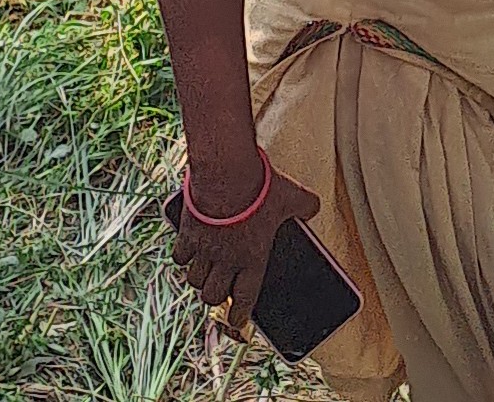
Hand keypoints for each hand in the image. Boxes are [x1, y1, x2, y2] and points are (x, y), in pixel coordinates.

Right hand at [173, 162, 322, 334]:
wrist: (226, 171)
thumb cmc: (262, 186)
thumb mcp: (294, 195)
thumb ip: (306, 207)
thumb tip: (313, 209)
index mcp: (253, 258)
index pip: (244, 298)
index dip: (239, 314)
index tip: (237, 322)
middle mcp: (226, 260)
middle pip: (212, 294)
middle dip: (216, 296)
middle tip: (220, 289)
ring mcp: (204, 248)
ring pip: (194, 279)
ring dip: (200, 278)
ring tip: (206, 272)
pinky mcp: (187, 233)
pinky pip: (180, 256)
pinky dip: (184, 257)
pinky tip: (190, 251)